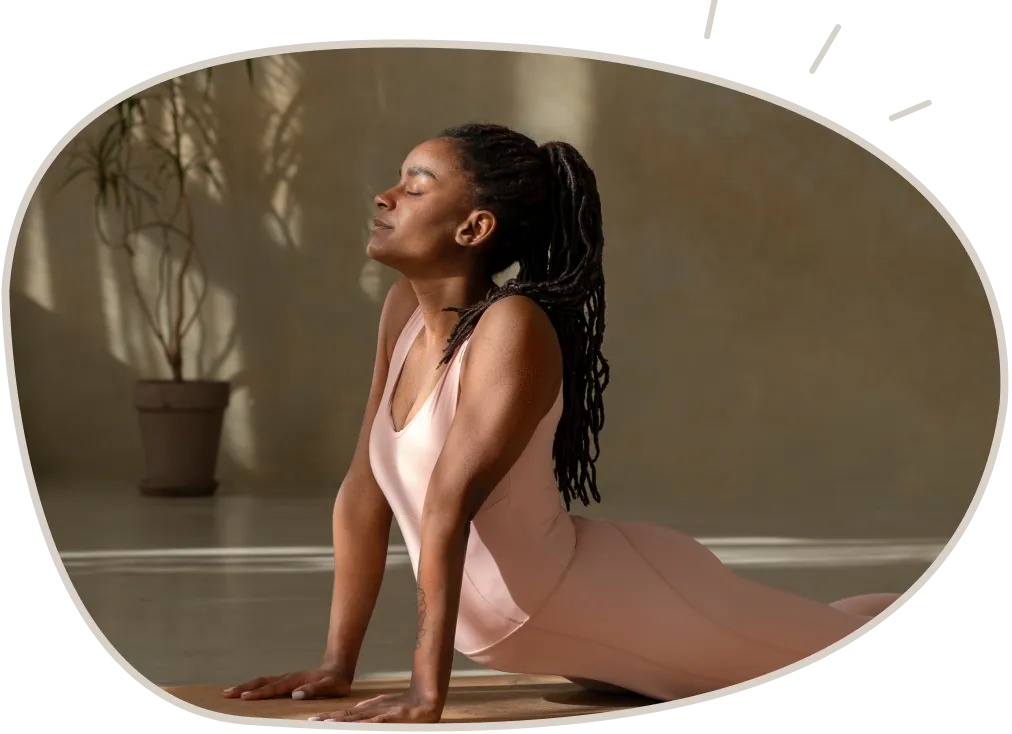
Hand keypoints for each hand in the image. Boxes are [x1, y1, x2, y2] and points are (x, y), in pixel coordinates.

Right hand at [223, 665, 350, 700]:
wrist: (338, 668)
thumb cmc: (336, 681)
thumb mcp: (330, 687)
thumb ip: (314, 690)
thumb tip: (296, 695)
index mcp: (295, 681)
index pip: (273, 688)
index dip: (259, 694)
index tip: (244, 697)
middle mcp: (287, 678)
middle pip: (262, 682)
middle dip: (244, 688)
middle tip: (226, 694)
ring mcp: (285, 679)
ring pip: (262, 681)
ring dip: (245, 686)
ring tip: (228, 692)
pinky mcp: (286, 682)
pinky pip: (266, 684)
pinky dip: (253, 687)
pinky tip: (245, 692)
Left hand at [308, 686, 442, 723]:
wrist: (425, 698)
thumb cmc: (403, 706)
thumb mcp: (381, 709)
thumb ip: (367, 714)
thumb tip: (350, 718)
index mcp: (367, 709)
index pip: (344, 714)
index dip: (328, 718)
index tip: (312, 721)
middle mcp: (371, 710)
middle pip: (346, 716)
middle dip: (328, 721)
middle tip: (311, 723)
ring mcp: (380, 713)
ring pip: (356, 719)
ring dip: (340, 722)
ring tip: (324, 724)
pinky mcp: (390, 717)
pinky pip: (374, 722)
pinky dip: (362, 724)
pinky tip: (352, 725)